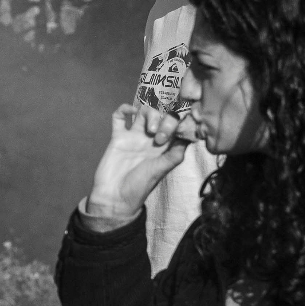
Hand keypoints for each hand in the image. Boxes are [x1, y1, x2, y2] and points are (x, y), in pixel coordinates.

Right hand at [86, 104, 192, 219]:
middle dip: (165, 120)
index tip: (182, 123)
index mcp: (166, 149)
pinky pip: (120, 117)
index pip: (178, 127)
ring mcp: (135, 137)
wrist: (115, 196)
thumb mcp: (161, 170)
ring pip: (144, 113)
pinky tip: (129, 111)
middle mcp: (152, 140)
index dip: (181, 122)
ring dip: (149, 113)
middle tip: (160, 135)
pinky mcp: (118, 137)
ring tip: (149, 128)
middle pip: (162, 116)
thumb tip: (189, 136)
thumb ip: (175, 153)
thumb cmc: (140, 186)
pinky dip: (124, 109)